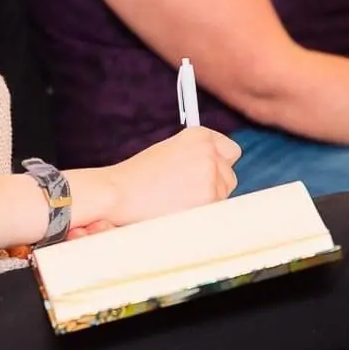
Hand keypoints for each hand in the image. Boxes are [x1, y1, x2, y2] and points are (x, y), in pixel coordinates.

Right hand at [74, 127, 240, 228]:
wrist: (118, 193)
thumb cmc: (138, 177)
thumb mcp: (169, 153)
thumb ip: (195, 156)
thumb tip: (217, 169)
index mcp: (198, 136)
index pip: (229, 151)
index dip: (218, 165)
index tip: (207, 175)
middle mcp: (208, 150)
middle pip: (229, 175)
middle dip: (215, 185)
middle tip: (186, 193)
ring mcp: (211, 173)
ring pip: (224, 194)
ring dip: (207, 201)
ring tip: (176, 201)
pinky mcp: (210, 196)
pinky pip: (216, 210)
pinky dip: (201, 213)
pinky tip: (179, 210)